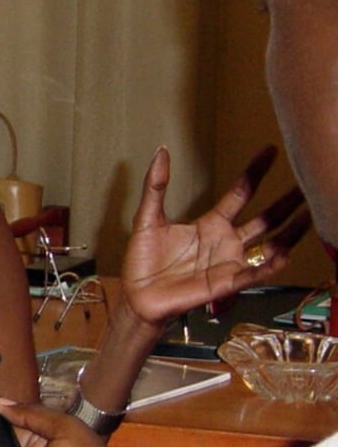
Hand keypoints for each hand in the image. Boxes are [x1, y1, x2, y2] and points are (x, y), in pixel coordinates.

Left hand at [120, 145, 309, 326]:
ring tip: (309, 215)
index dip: (255, 172)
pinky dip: (270, 265)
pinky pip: (253, 273)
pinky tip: (284, 252)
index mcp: (210, 224)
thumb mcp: (148, 218)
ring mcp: (229, 262)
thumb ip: (156, 186)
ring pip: (270, 245)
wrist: (137, 296)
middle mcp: (226, 241)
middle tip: (307, 183)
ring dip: (290, 232)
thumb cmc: (143, 260)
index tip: (271, 151)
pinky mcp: (225, 283)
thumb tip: (161, 151)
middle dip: (286, 202)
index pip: (240, 193)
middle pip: (265, 218)